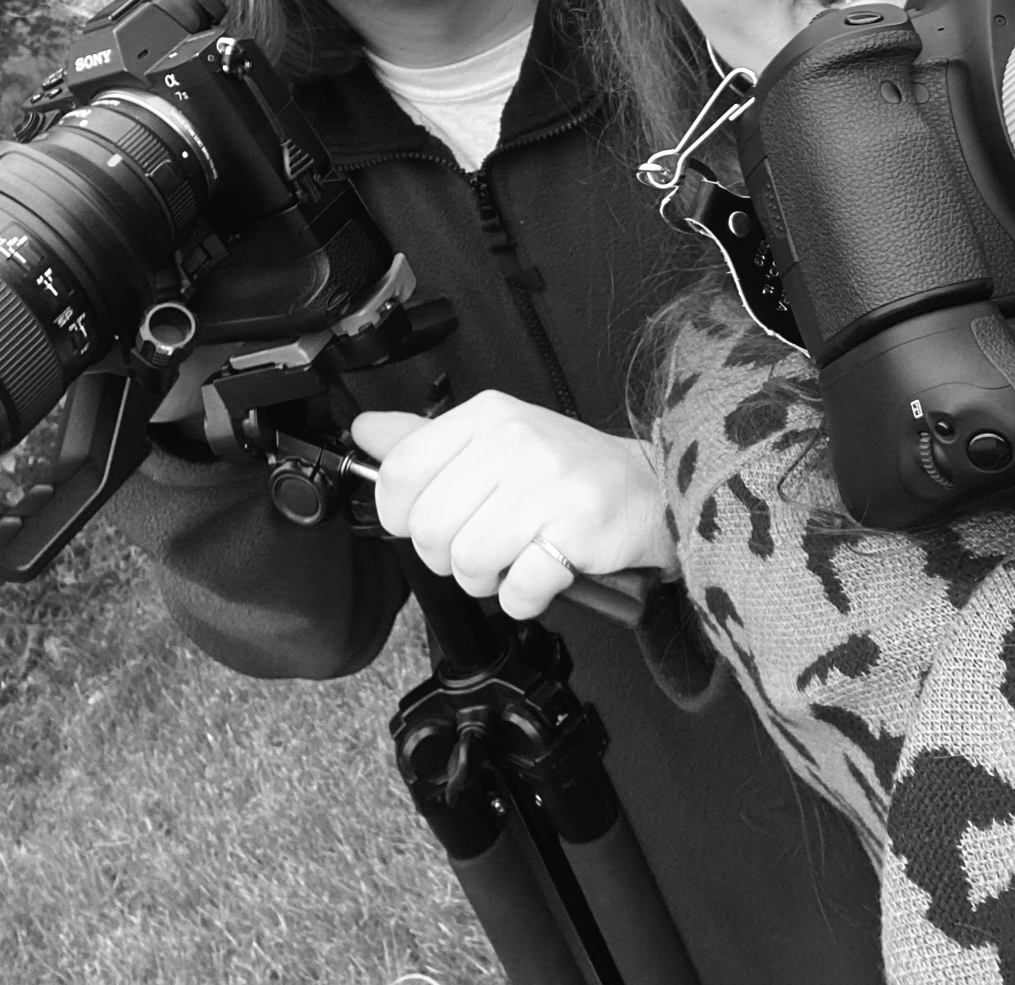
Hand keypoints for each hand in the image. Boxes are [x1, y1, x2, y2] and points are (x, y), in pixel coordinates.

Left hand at [349, 391, 677, 619]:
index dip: (402, 514)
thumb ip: (425, 440)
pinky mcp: (576, 529)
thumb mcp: (495, 438)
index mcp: (487, 417)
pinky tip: (541, 576)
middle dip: (448, 555)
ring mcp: (547, 484)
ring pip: (468, 562)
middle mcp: (514, 442)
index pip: (400, 472)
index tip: (428, 520)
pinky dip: (524, 598)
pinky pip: (516, 590)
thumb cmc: (566, 471)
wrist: (649, 489)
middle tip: (482, 545)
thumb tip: (366, 432)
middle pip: (429, 527)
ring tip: (514, 559)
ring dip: (487, 580)